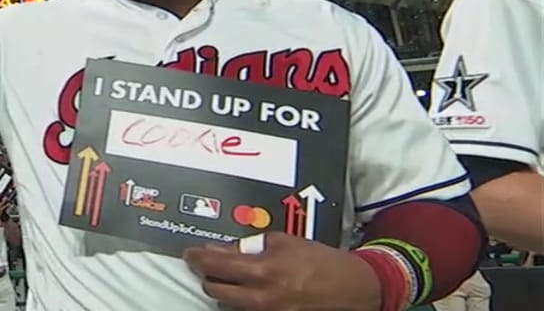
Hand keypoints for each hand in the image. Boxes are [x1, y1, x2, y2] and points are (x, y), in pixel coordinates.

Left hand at [182, 232, 383, 310]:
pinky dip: (243, 303)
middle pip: (212, 288)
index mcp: (261, 270)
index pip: (213, 265)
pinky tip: (252, 293)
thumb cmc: (323, 263)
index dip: (197, 257)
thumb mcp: (285, 241)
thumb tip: (225, 248)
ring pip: (226, 304)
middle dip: (209, 274)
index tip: (191, 254)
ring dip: (225, 290)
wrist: (354, 289)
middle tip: (212, 265)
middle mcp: (260, 297)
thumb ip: (251, 244)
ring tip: (239, 279)